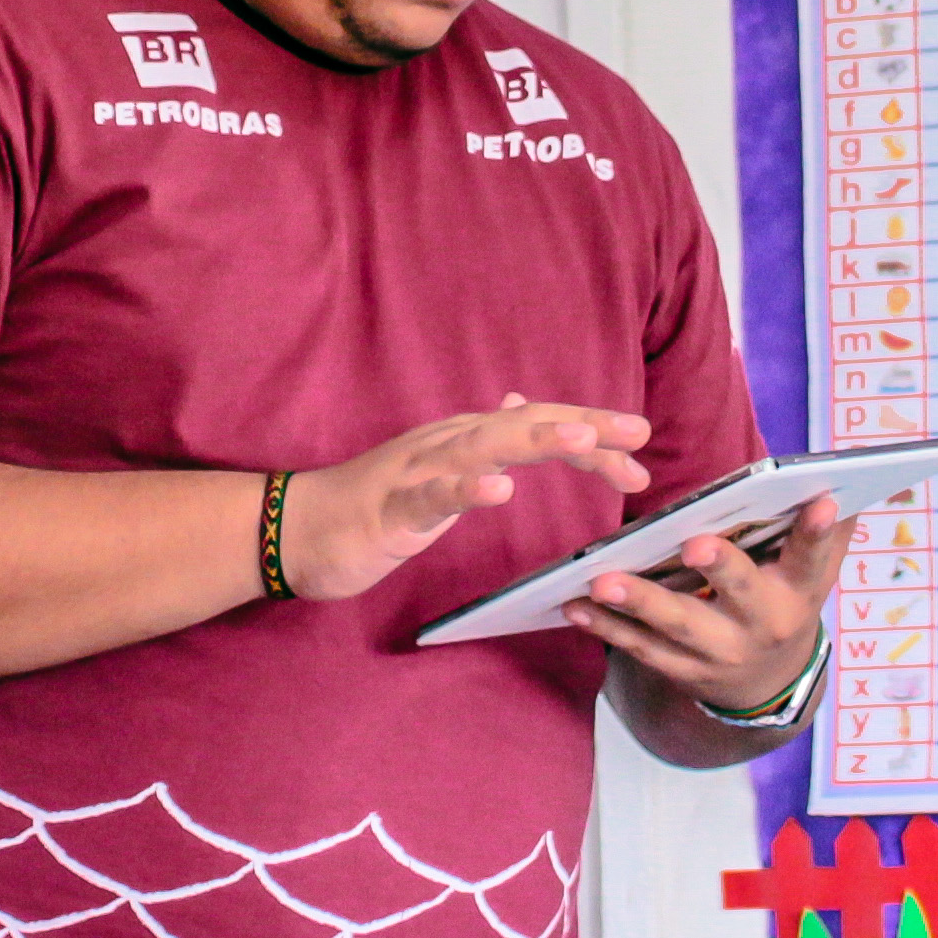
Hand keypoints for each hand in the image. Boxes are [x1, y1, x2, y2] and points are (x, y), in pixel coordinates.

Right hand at [279, 398, 653, 600]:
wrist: (296, 528)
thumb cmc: (371, 505)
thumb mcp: (441, 472)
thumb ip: (484, 444)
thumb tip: (524, 409)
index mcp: (463, 438)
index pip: (537, 424)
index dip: (590, 431)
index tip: (640, 447)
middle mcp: (445, 442)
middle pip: (522, 426)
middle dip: (582, 427)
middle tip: (637, 432)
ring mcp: (415, 471)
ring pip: (482, 449)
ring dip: (535, 442)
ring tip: (582, 443)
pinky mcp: (389, 508)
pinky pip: (433, 497)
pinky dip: (468, 490)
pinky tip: (501, 490)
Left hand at [581, 497, 848, 721]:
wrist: (766, 686)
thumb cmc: (785, 602)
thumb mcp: (814, 575)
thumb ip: (828, 531)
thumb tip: (845, 479)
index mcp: (798, 592)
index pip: (812, 557)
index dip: (817, 531)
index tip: (821, 501)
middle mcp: (761, 625)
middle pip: (740, 593)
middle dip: (720, 568)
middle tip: (696, 543)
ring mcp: (719, 652)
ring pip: (678, 625)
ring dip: (640, 601)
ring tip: (604, 579)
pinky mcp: (681, 670)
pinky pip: (640, 648)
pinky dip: (607, 627)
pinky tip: (576, 605)